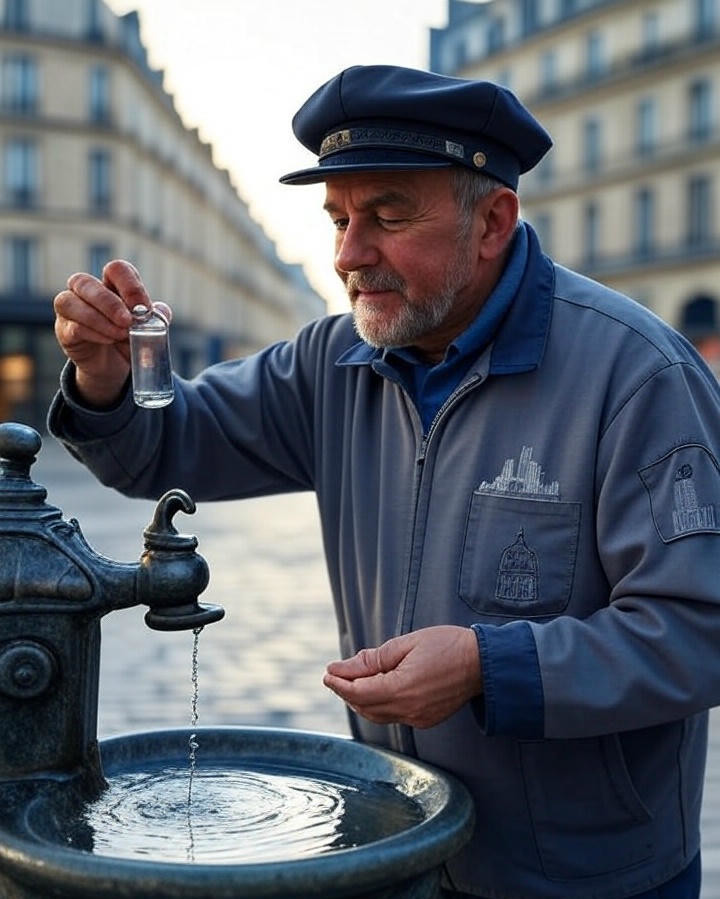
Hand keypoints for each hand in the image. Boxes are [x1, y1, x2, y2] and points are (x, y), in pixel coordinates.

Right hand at [53, 260, 169, 407]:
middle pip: (85, 282)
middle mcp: (85, 290)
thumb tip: (160, 313)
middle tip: (128, 322)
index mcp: (110, 283)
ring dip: (99, 319)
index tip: (144, 308)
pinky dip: (93, 333)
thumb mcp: (148, 327)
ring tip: (120, 335)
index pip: (116, 269)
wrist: (113, 365)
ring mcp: (70, 308)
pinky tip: (109, 340)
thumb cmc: (129, 338)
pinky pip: (72, 326)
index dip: (130, 285)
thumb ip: (157, 317)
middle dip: (109, 303)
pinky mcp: (64, 330)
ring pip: (69, 301)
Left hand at [323, 626, 482, 728]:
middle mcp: (408, 710)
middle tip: (336, 676)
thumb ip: (372, 659)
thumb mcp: (406, 644)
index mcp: (401, 689)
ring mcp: (418, 718)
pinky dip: (380, 705)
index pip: (358, 692)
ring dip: (361, 700)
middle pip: (365, 707)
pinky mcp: (426, 719)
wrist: (484, 663)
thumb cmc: (447, 646)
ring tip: (353, 682)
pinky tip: (379, 689)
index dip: (339, 684)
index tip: (327, 674)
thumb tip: (342, 668)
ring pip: (378, 715)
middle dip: (347, 692)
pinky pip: (394, 716)